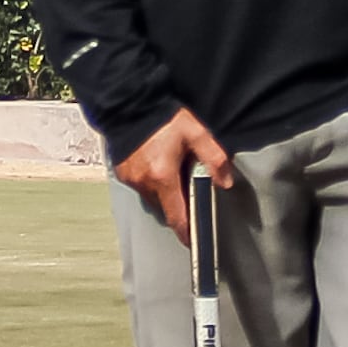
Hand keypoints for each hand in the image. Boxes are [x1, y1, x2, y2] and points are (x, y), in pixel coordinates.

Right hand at [111, 108, 237, 240]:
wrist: (129, 103)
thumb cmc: (163, 117)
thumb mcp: (196, 133)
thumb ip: (214, 158)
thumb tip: (225, 182)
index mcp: (163, 177)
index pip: (177, 217)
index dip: (186, 233)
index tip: (193, 243)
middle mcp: (144, 183)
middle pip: (166, 208)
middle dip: (178, 205)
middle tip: (188, 189)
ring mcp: (131, 179)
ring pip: (153, 198)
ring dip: (165, 192)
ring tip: (173, 172)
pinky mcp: (122, 173)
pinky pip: (141, 187)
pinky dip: (151, 183)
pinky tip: (158, 166)